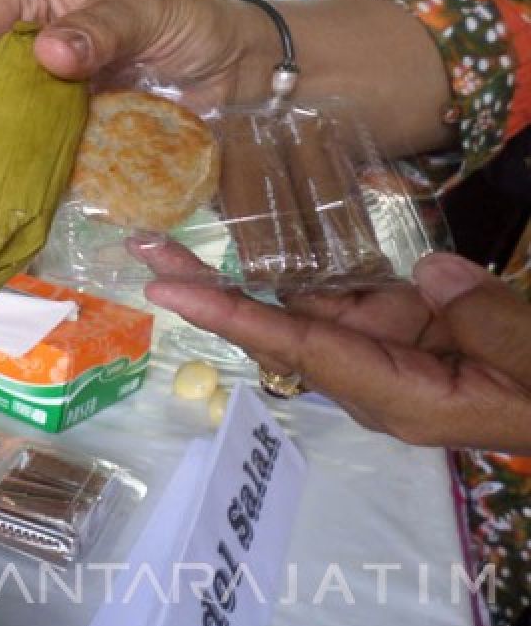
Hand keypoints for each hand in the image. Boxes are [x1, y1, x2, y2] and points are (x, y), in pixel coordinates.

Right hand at [0, 0, 450, 157]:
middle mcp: (29, 58)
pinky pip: (27, 166)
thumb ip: (102, 29)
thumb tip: (48, 55)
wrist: (241, 72)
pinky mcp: (66, 146)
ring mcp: (45, 107)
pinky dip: (8, 186)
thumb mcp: (149, 11)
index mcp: (36, 8)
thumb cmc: (194, 23)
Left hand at [137, 241, 530, 452]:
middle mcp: (364, 374)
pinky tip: (251, 229)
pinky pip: (334, 289)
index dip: (229, 315)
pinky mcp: (392, 323)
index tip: (165, 290)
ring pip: (294, 303)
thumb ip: (480, 315)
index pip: (296, 349)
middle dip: (207, 287)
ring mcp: (374, 347)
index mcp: (393, 395)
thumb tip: (425, 271)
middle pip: (272, 325)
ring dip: (235, 270)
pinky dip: (295, 260)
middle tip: (144, 247)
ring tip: (170, 237)